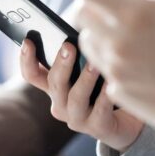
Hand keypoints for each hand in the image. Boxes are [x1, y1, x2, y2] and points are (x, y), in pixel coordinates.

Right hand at [20, 39, 143, 151]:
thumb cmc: (105, 85)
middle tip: (68, 46)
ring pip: (76, 98)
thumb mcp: (89, 67)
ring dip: (84, 79)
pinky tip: (112, 83)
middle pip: (54, 84)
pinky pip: (100, 110)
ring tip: (95, 64)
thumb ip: (81, 52)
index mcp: (54, 87)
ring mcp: (77, 118)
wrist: (128, 119)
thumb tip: (82, 28)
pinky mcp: (98, 128)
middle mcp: (61, 104)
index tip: (28, 41)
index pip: (32, 75)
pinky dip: (105, 96)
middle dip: (60, 64)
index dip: (26, 59)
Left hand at [61, 0, 154, 138]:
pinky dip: (113, 56)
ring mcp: (116, 72)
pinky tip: (144, 58)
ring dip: (100, 28)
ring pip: (88, 39)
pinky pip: (102, 67)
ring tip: (135, 30)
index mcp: (134, 15)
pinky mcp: (120, 94)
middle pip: (80, 12)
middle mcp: (117, 44)